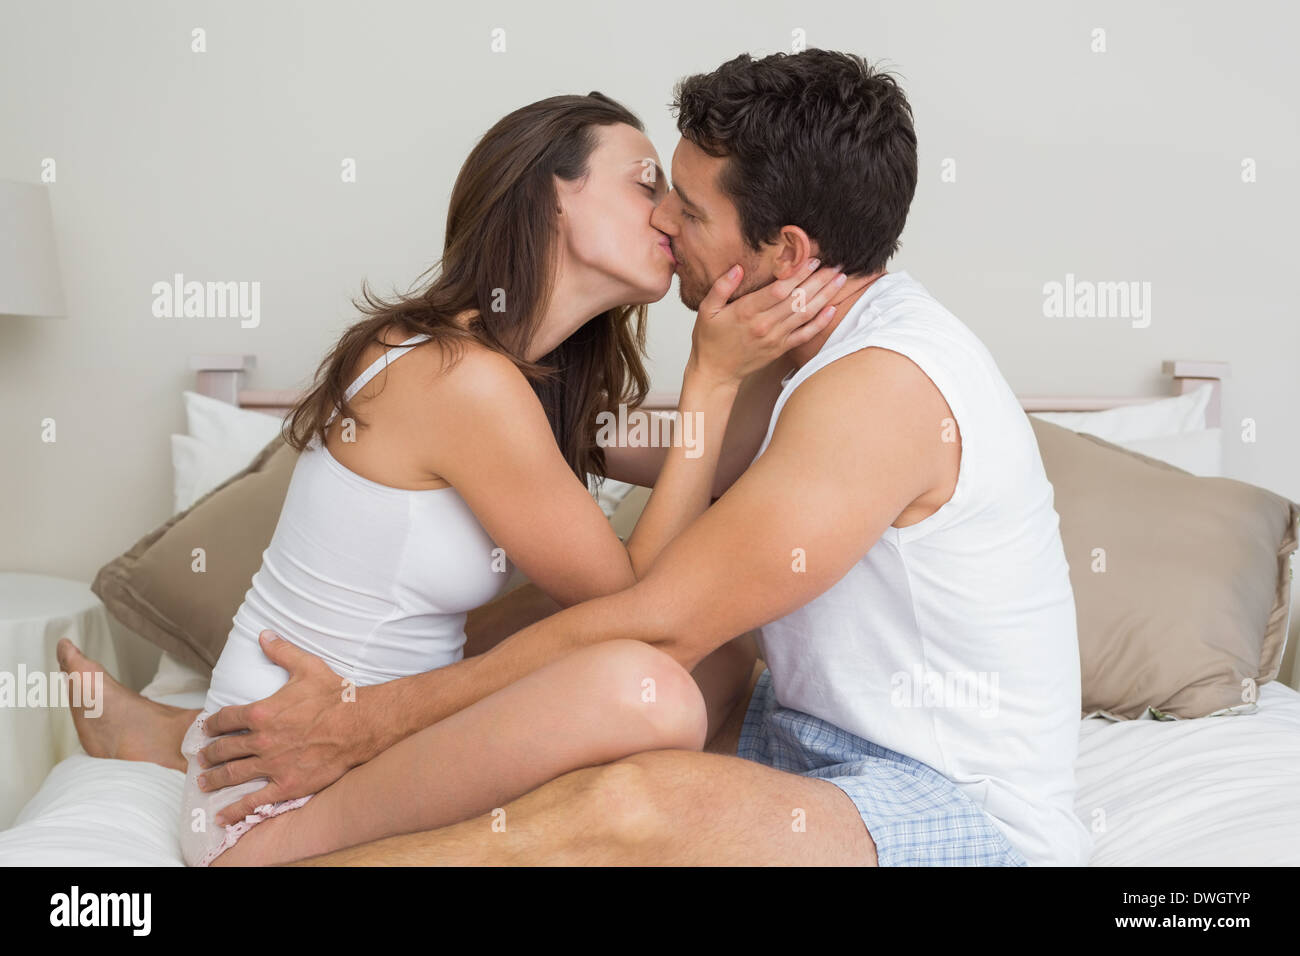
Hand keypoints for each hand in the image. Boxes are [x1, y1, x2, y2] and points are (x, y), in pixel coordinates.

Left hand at [196, 630, 378, 825]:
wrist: (360, 725)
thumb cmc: (335, 696)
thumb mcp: (307, 667)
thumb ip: (282, 652)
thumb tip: (264, 634)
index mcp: (261, 713)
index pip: (226, 719)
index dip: (212, 724)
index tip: (206, 728)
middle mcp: (261, 741)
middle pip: (225, 749)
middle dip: (209, 753)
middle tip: (201, 757)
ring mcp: (272, 765)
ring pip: (233, 774)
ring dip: (214, 778)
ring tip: (203, 781)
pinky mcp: (286, 785)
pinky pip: (254, 800)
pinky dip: (235, 810)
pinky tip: (222, 817)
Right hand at [689, 258, 846, 386]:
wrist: (715, 373)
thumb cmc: (710, 339)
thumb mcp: (706, 310)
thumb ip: (721, 287)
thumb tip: (737, 268)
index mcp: (746, 312)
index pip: (779, 290)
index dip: (798, 274)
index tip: (812, 260)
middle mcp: (764, 325)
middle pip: (797, 300)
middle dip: (819, 281)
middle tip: (836, 265)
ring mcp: (775, 338)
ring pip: (805, 314)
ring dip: (825, 296)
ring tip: (840, 280)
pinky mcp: (781, 349)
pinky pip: (804, 335)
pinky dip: (820, 322)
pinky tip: (833, 309)